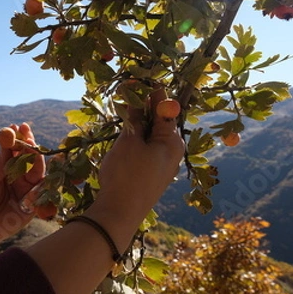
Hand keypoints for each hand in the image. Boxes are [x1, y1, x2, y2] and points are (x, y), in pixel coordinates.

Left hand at [0, 123, 44, 260]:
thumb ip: (1, 164)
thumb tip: (9, 140)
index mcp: (8, 171)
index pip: (18, 152)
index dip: (20, 139)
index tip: (19, 125)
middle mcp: (20, 180)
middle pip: (31, 160)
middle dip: (30, 145)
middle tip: (27, 133)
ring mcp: (28, 193)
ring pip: (38, 173)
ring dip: (36, 159)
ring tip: (31, 146)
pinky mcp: (33, 207)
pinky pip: (41, 193)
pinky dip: (41, 180)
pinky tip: (38, 168)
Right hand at [86, 107, 184, 246]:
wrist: (119, 213)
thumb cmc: (127, 174)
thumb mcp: (130, 141)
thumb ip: (136, 118)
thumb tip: (137, 96)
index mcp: (173, 141)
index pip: (166, 109)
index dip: (152, 93)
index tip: (138, 80)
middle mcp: (172, 152)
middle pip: (160, 122)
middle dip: (143, 108)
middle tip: (125, 95)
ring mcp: (162, 165)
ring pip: (151, 136)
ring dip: (138, 124)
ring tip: (122, 112)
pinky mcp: (151, 174)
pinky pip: (146, 149)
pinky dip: (136, 139)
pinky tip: (124, 136)